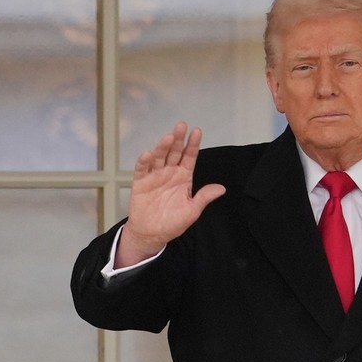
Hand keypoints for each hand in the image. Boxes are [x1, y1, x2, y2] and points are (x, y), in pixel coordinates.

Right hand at [115, 121, 225, 267]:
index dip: (193, 145)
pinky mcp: (140, 182)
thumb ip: (204, 197)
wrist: (151, 234)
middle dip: (178, 139)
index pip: (189, 157)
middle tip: (181, 126)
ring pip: (159, 157)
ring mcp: (154, 176)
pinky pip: (142, 169)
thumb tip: (221, 188)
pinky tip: (148, 154)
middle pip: (174, 152)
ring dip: (163, 147)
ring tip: (168, 138)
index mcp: (183, 177)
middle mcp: (169, 173)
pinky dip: (144, 161)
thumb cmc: (172, 223)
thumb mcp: (192, 211)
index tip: (197, 132)